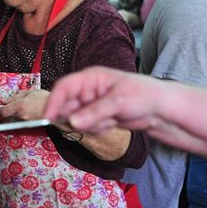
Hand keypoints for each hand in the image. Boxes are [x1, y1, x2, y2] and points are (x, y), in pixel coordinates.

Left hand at [0, 89, 49, 120]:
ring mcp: (26, 122)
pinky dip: (25, 116)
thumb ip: (14, 97)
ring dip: (19, 113)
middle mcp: (21, 115)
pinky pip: (23, 120)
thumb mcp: (29, 92)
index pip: (3, 112)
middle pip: (9, 115)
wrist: (58, 109)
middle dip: (11, 110)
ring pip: (16, 118)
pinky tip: (32, 110)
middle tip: (18, 103)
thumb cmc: (45, 98)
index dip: (0, 110)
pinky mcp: (30, 125)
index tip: (1, 107)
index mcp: (20, 106)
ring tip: (28, 106)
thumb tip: (4, 101)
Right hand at [44, 66, 165, 133]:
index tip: (48, 118)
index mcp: (90, 78)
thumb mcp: (118, 102)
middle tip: (98, 121)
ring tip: (112, 119)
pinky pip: (87, 127)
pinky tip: (114, 122)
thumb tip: (73, 122)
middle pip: (66, 106)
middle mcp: (87, 90)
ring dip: (92, 125)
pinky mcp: (96, 117)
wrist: (158, 109)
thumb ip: (94, 112)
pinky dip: (99, 129)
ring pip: (76, 120)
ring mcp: (91, 104)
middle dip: (79, 118)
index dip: (53, 102)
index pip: (63, 88)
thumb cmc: (142, 95)